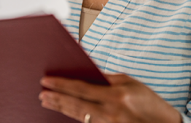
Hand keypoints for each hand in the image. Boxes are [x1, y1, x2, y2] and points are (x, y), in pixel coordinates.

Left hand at [39, 74, 181, 122]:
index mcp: (116, 95)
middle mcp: (111, 112)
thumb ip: (106, 79)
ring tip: (46, 102)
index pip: (82, 88)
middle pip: (76, 104)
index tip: (46, 80)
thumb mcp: (130, 83)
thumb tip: (84, 73)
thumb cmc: (149, 101)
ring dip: (61, 108)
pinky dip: (75, 117)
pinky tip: (65, 112)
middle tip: (41, 93)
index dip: (61, 84)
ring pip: (79, 116)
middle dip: (56, 98)